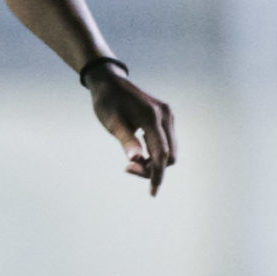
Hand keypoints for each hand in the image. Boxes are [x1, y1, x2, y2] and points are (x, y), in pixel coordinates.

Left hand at [86, 64, 175, 195]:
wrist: (109, 82)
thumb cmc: (107, 103)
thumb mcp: (112, 122)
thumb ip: (126, 140)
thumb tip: (134, 159)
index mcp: (153, 118)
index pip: (161, 154)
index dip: (157, 175)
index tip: (152, 193)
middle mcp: (166, 116)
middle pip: (169, 155)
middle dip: (152, 168)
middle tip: (127, 167)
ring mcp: (168, 116)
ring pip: (169, 150)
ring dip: (153, 161)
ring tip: (131, 160)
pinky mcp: (166, 116)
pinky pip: (166, 141)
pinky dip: (155, 152)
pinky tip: (139, 152)